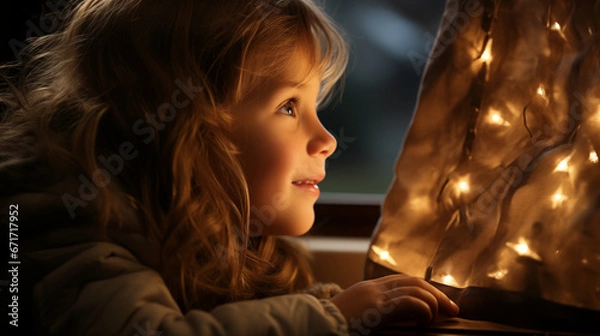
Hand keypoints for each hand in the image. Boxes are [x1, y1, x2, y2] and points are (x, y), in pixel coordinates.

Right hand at [330, 274, 458, 331]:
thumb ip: (371, 312)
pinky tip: (424, 322)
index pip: (403, 280)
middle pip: (414, 281)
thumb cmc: (333, 326)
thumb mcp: (354, 316)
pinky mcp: (378, 307)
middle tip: (453, 309)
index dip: (425, 289)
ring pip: (416, 289)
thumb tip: (391, 321)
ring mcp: (376, 295)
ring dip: (434, 303)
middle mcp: (374, 287)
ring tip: (439, 317)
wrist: (316, 326)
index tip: (439, 303)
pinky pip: (410, 302)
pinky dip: (423, 310)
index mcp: (369, 288)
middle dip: (438, 294)